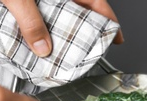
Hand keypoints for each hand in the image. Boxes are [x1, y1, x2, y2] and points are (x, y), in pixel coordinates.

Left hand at [1, 0, 122, 56]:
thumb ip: (30, 19)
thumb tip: (42, 46)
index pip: (95, 1)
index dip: (108, 20)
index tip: (115, 37)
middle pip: (81, 7)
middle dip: (87, 29)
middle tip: (90, 49)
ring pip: (61, 10)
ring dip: (64, 29)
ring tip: (65, 48)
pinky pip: (42, 10)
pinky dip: (43, 23)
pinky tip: (40, 35)